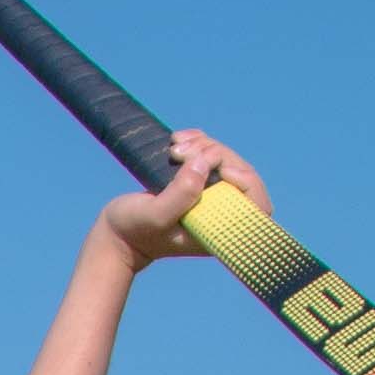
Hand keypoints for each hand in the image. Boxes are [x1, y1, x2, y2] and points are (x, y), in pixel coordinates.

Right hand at [97, 130, 258, 270]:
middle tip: (182, 153)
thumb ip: (182, 194)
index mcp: (218, 231)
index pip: (258, 204)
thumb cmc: (134, 231)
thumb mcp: (154, 216)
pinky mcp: (196, 184)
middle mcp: (219, 215)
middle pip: (241, 174)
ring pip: (226, 160)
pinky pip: (209, 156)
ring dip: (204, 145)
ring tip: (174, 147)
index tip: (220, 169)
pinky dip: (197, 141)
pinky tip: (177, 139)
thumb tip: (205, 164)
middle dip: (216, 155)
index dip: (247, 180)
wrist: (116, 235)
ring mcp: (209, 198)